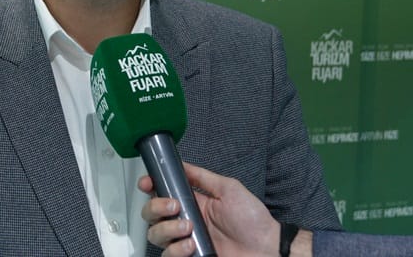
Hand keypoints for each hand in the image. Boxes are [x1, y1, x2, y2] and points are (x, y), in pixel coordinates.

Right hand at [138, 163, 280, 256]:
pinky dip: (176, 249)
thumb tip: (182, 165)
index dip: (150, 186)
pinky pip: (167, 254)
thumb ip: (203, 177)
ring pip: (155, 234)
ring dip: (167, 229)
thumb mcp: (228, 189)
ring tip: (188, 228)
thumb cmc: (252, 220)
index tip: (147, 183)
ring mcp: (185, 240)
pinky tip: (191, 245)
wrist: (265, 248)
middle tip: (174, 206)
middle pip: (151, 213)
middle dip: (156, 207)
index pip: (161, 192)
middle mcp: (185, 220)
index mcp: (193, 202)